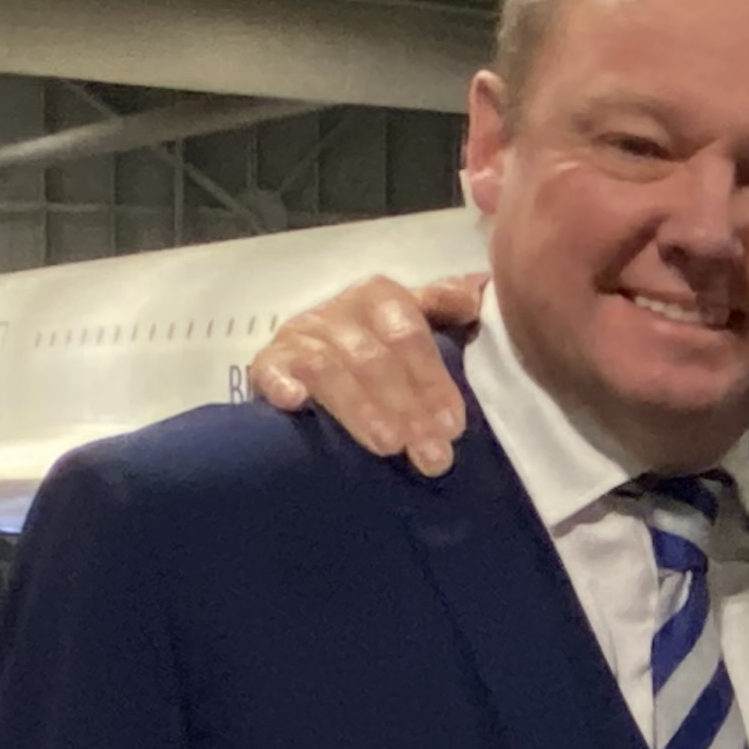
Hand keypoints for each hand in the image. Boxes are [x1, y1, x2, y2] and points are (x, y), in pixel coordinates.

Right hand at [248, 274, 485, 474]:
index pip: (409, 334)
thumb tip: (480, 293)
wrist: (310, 360)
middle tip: (431, 454)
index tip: (453, 425)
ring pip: (330, 368)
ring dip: (361, 409)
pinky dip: (281, 383)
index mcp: (380, 296)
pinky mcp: (269, 362)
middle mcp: (339, 310)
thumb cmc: (379, 346)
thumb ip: (446, 308)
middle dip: (406, 408)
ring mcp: (301, 335)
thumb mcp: (417, 321)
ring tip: (388, 446)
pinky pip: (271, 369)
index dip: (432, 378)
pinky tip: (295, 403)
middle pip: (374, 357)